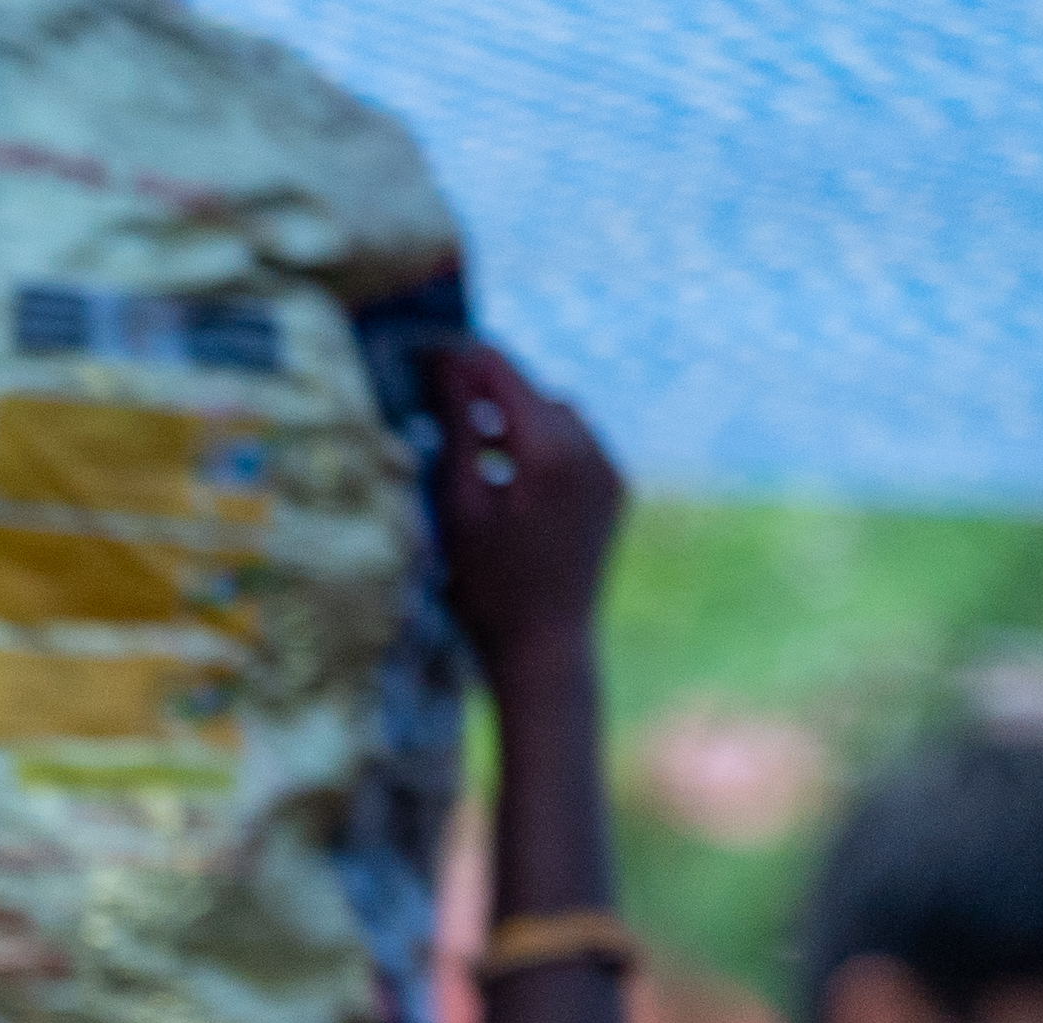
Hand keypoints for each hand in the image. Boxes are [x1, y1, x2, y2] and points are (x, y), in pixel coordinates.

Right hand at [427, 339, 622, 690]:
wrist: (547, 649)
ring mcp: (610, 470)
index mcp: (551, 449)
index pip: (504, 376)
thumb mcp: (460, 505)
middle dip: (490, 391)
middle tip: (441, 400)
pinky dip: (542, 446)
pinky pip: (577, 447)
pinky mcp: (615, 491)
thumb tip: (446, 365)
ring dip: (516, 420)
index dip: (463, 360)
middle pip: (534, 394)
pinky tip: (509, 475)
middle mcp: (592, 448)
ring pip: (558, 418)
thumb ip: (456, 429)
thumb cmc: (488, 588)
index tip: (427, 354)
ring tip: (473, 444)